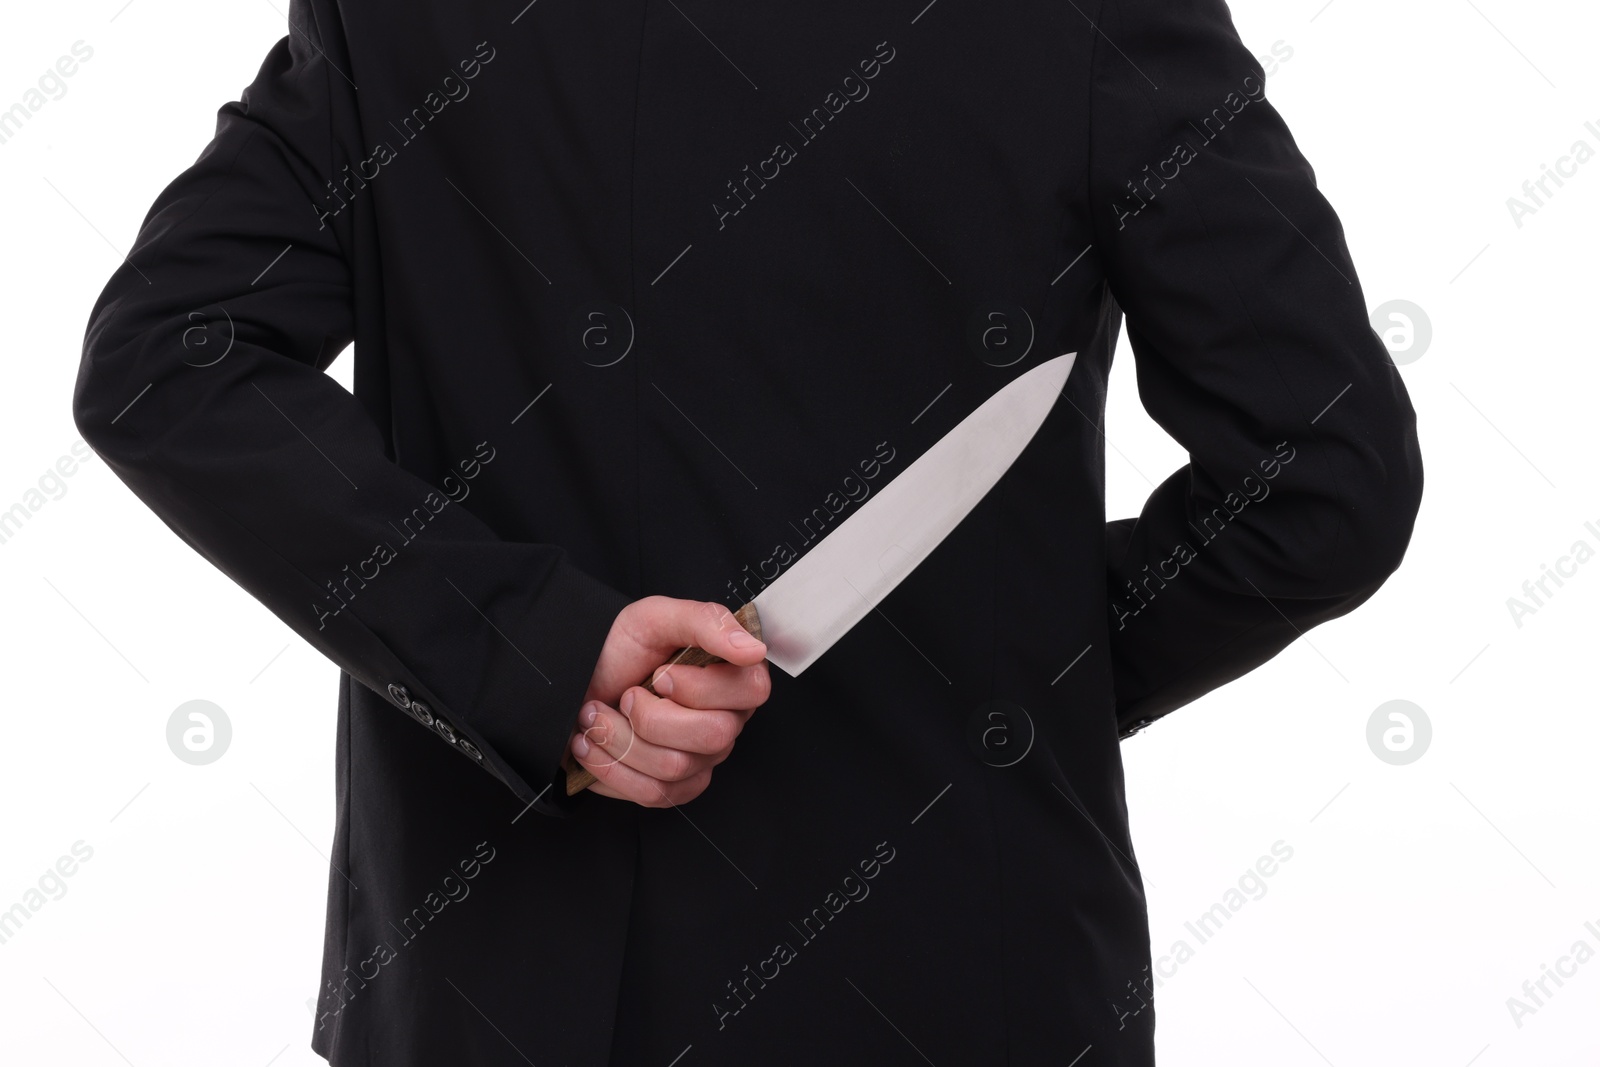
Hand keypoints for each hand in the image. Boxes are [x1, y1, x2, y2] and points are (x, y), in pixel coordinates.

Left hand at [570, 596, 770, 806]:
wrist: (579, 679)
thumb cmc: (622, 648)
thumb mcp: (656, 616)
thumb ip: (707, 621)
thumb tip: (752, 649)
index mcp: (734, 675)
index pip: (750, 690)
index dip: (699, 687)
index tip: (661, 673)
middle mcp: (728, 719)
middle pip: (714, 735)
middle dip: (652, 716)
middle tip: (627, 695)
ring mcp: (704, 758)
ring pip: (675, 766)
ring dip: (620, 739)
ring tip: (597, 716)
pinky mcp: (677, 787)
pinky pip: (654, 793)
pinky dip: (612, 768)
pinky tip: (594, 745)